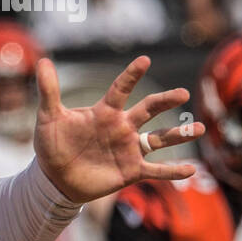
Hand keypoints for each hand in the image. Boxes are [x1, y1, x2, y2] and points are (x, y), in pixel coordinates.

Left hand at [34, 56, 202, 204]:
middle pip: (148, 109)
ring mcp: (128, 149)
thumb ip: (49, 91)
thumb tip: (42, 61)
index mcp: (105, 112)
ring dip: (179, 134)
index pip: (121, 89)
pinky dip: (172, 171)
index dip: (131, 76)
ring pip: (159, 139)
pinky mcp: (130, 171)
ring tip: (199, 129)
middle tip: (182, 94)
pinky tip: (191, 170)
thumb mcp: (48, 119)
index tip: (144, 61)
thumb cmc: (52, 146)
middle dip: (165, 101)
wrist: (54, 179)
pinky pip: (155, 170)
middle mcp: (122, 127)